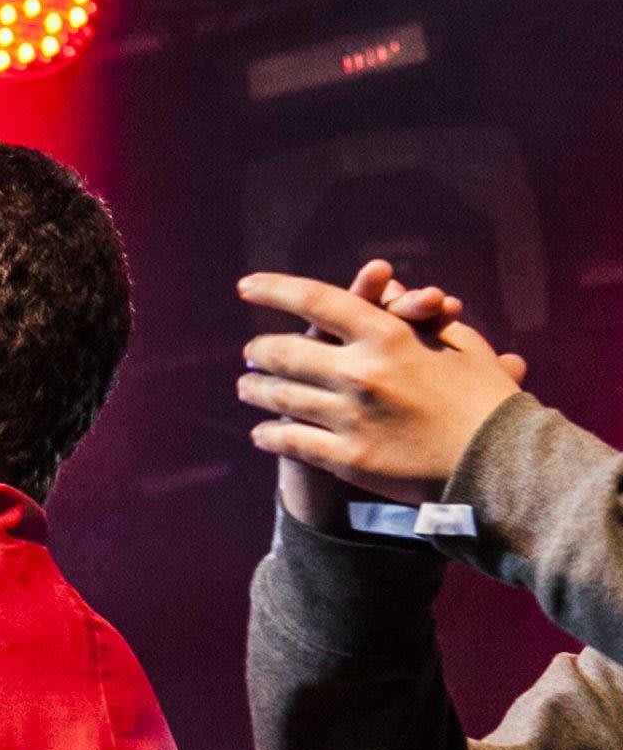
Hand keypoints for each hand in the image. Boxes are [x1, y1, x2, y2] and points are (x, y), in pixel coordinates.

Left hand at [237, 260, 527, 511]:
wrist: (501, 463)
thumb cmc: (484, 396)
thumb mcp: (456, 342)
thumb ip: (411, 314)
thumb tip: (382, 287)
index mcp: (389, 336)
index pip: (316, 301)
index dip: (275, 290)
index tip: (246, 286)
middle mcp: (363, 373)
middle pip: (283, 353)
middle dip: (259, 351)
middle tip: (250, 352)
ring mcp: (352, 418)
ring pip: (279, 397)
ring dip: (255, 390)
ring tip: (246, 387)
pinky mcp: (348, 458)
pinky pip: (290, 441)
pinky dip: (269, 434)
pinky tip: (261, 432)